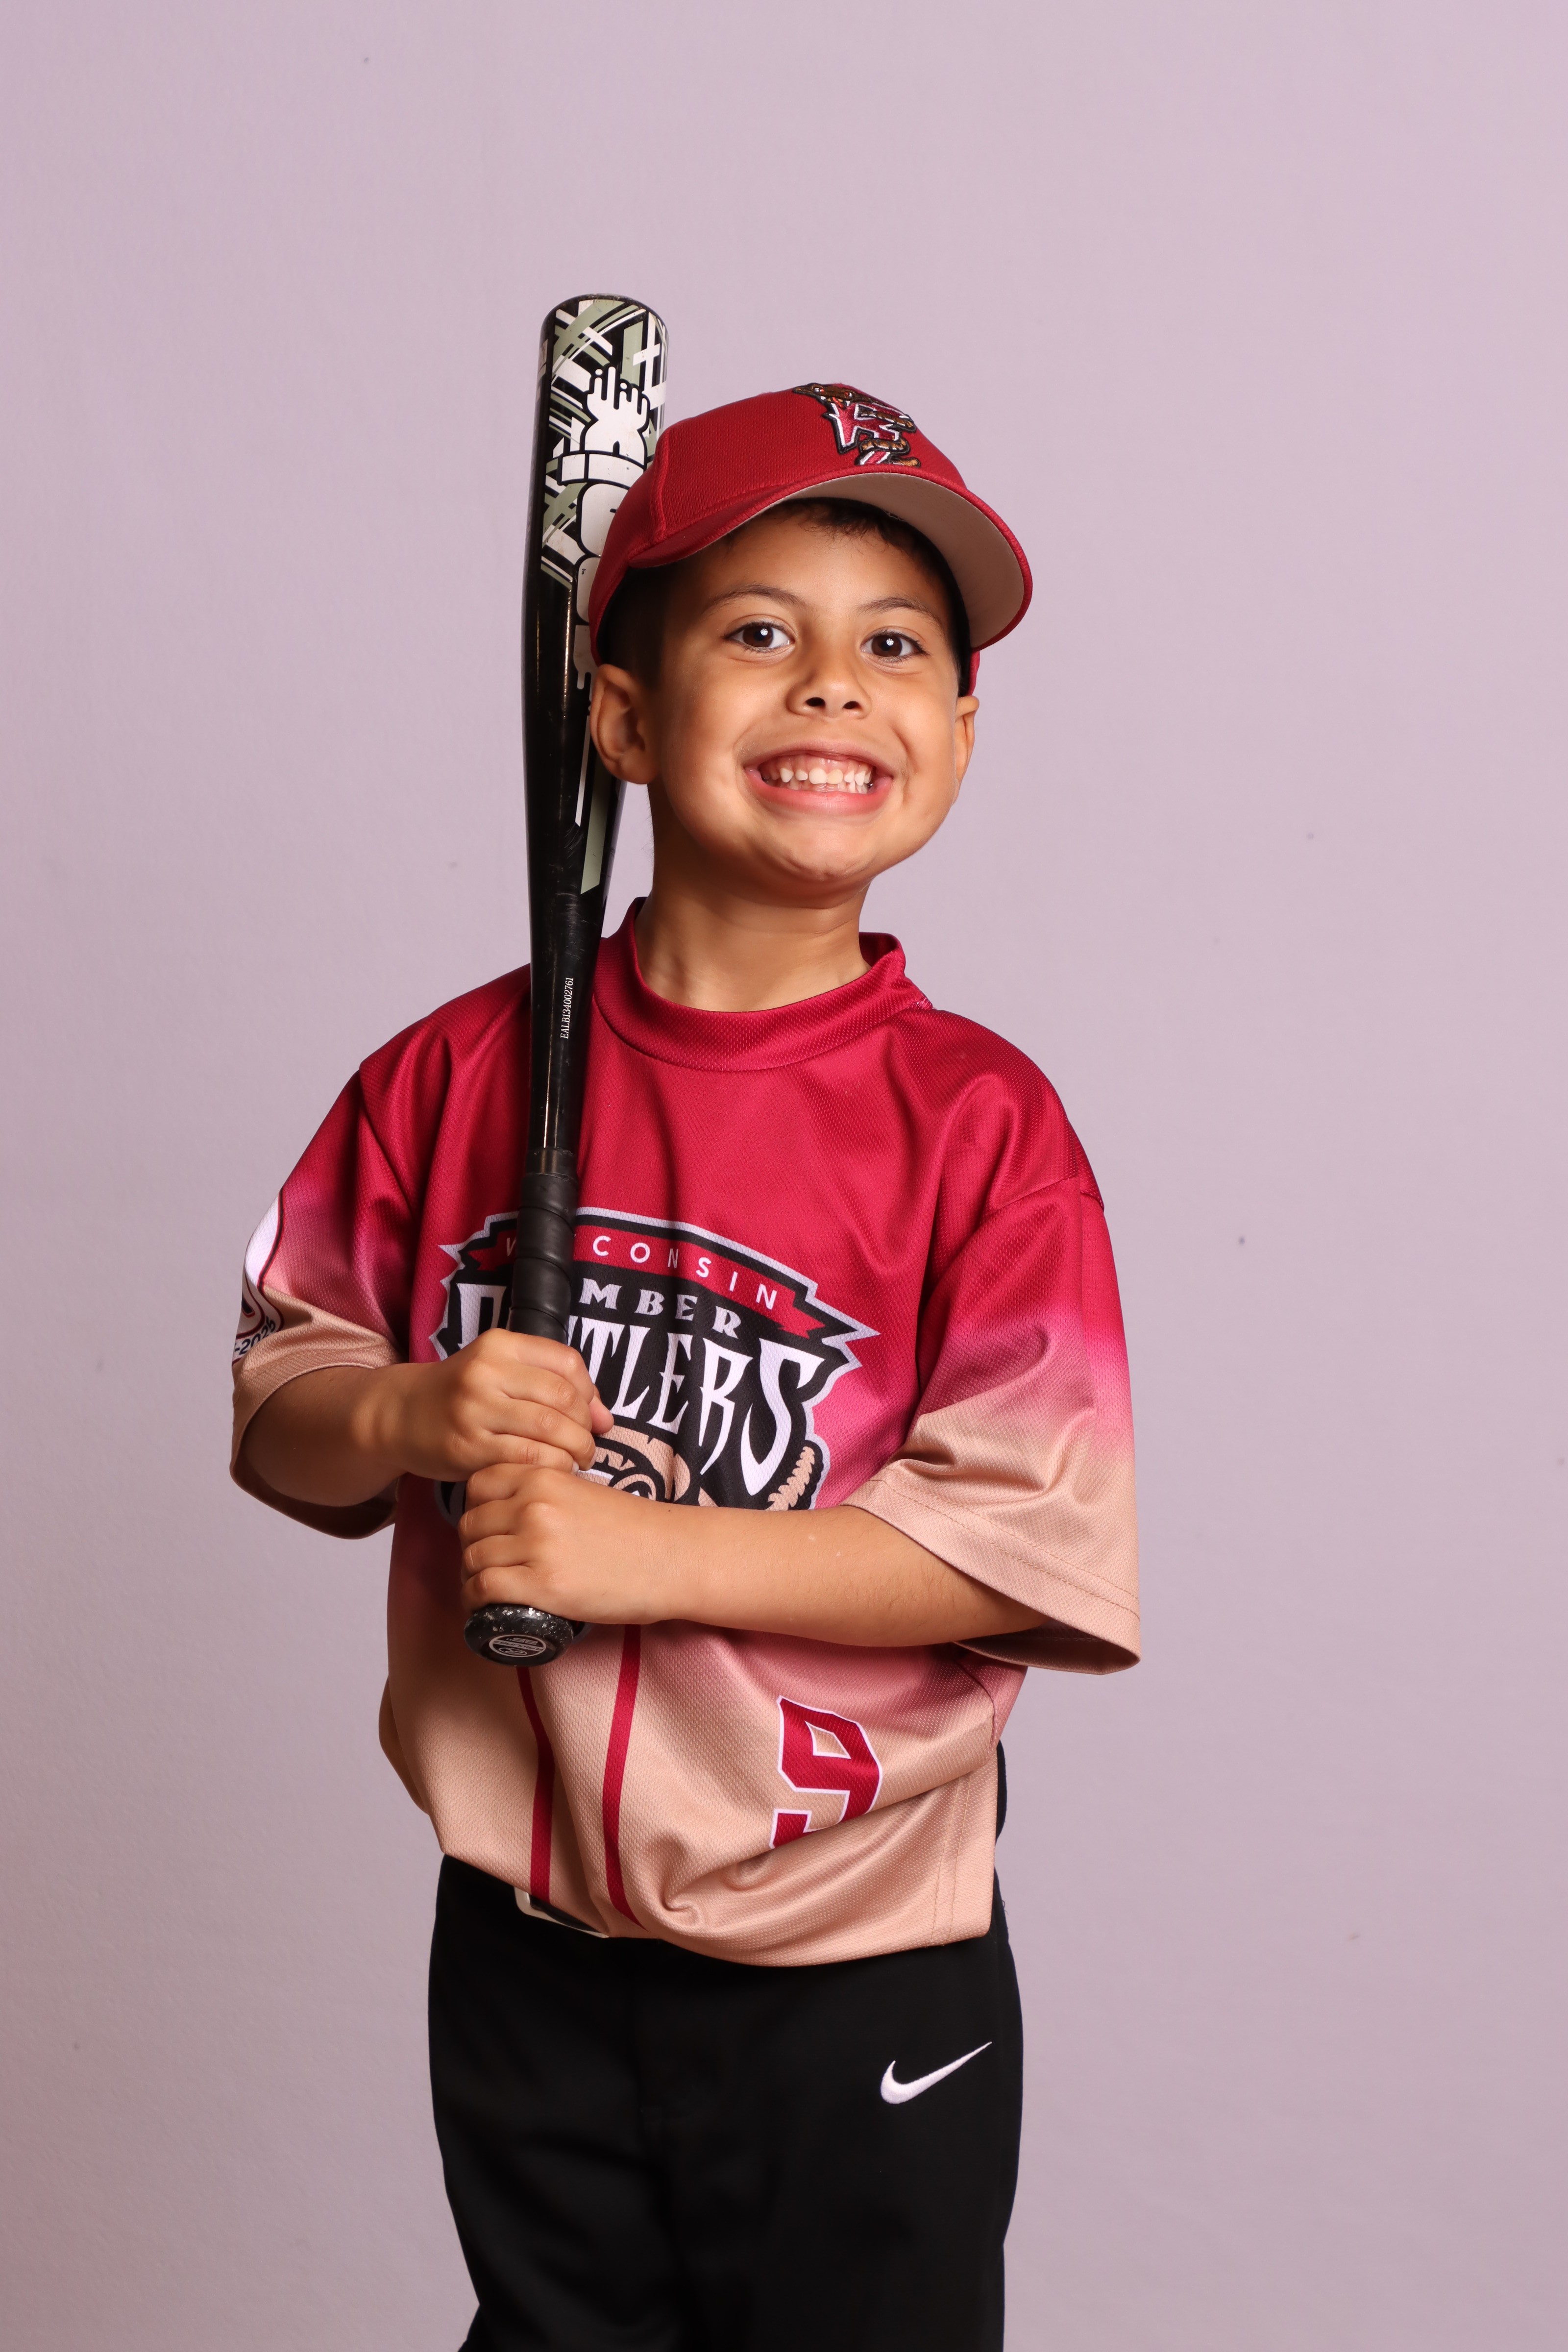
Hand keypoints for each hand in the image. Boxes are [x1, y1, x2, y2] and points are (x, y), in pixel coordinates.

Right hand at [359, 1331, 611, 1483]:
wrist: (400, 1415)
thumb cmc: (462, 1394)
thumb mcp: (502, 1373)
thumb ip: (553, 1385)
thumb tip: (606, 1419)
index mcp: (499, 1344)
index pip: (567, 1363)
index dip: (589, 1392)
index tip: (588, 1414)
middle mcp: (485, 1371)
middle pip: (562, 1398)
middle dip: (585, 1427)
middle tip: (587, 1446)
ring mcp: (474, 1410)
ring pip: (549, 1430)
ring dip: (574, 1451)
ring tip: (576, 1461)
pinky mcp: (467, 1447)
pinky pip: (527, 1459)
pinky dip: (550, 1468)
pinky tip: (551, 1472)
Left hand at [459, 1463, 674, 1626]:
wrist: (671, 1558)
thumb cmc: (633, 1529)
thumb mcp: (583, 1492)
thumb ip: (546, 1493)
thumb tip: (511, 1512)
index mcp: (543, 1476)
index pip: (478, 1484)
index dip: (476, 1508)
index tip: (488, 1527)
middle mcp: (534, 1505)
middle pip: (470, 1524)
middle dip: (472, 1546)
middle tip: (487, 1564)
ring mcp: (536, 1544)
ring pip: (472, 1557)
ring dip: (472, 1576)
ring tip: (488, 1588)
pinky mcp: (543, 1584)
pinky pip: (485, 1588)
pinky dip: (476, 1599)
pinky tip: (485, 1606)